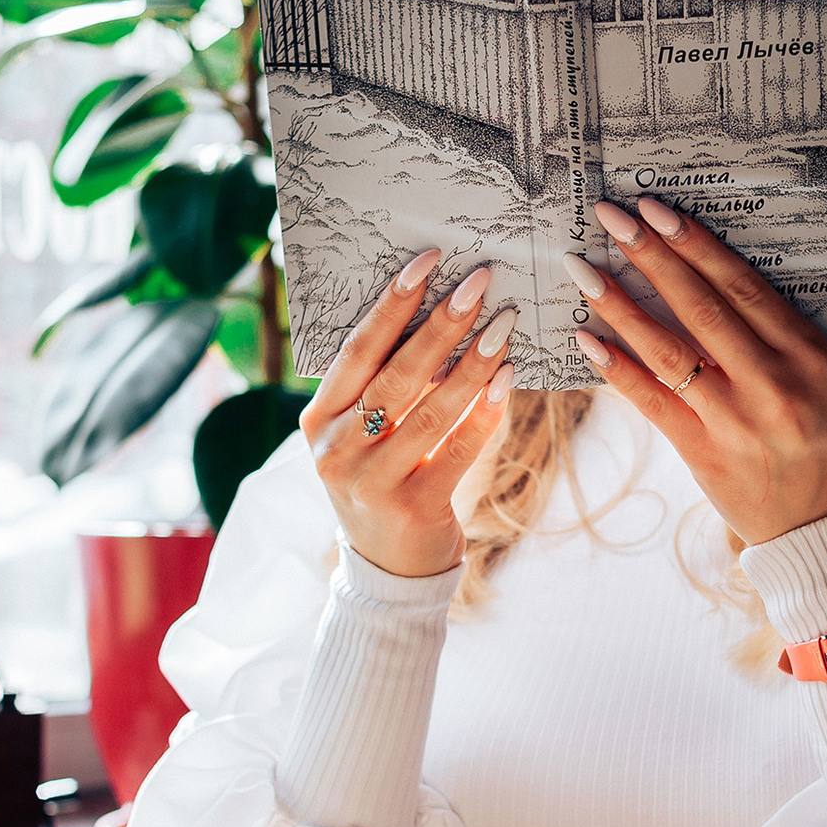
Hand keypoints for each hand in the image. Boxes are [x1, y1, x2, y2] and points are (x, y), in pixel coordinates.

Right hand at [299, 252, 516, 576]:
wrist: (389, 565)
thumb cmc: (383, 477)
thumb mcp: (365, 432)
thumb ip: (386, 383)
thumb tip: (441, 311)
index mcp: (319, 419)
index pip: (357, 349)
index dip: (392, 303)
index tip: (428, 260)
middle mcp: (336, 449)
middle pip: (395, 374)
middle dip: (441, 324)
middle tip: (479, 283)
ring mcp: (371, 482)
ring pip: (430, 410)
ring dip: (472, 364)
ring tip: (503, 326)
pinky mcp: (413, 507)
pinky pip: (458, 450)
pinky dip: (484, 413)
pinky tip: (507, 379)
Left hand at [564, 198, 826, 546]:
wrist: (825, 522)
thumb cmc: (823, 438)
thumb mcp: (822, 376)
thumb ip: (776, 334)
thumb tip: (711, 279)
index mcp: (807, 351)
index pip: (742, 284)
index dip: (694, 244)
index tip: (656, 210)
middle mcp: (773, 380)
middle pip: (701, 306)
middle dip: (651, 257)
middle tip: (610, 217)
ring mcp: (736, 418)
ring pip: (668, 350)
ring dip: (620, 305)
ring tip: (583, 270)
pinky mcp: (705, 453)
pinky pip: (652, 402)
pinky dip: (617, 368)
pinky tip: (586, 338)